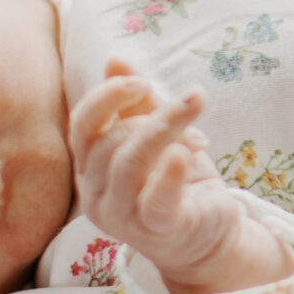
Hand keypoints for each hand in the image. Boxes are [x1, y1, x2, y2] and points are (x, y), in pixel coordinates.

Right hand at [69, 60, 292, 293]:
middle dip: (153, 117)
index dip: (106, 97)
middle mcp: (96, 194)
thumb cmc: (180, 182)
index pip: (81, 126)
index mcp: (91, 168)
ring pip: (129, 163)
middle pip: (109, 141)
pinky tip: (184, 153)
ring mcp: (122, 217)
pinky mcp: (156, 231)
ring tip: (198, 120)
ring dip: (166, 129)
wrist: (211, 234)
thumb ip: (137, 102)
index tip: (141, 81)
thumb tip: (116, 59)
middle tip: (192, 111)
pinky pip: (155, 200)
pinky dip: (169, 174)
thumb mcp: (160, 135)